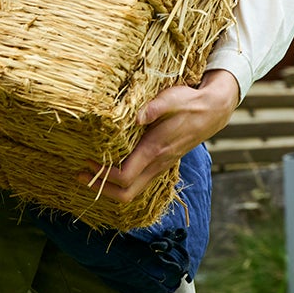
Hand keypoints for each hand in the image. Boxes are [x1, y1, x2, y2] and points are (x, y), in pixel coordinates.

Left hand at [80, 69, 239, 203]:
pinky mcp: (161, 164)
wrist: (211, 112)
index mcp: (155, 149)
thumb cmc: (189, 103)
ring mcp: (160, 166)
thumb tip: (137, 115)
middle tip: (81, 175)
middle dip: (101, 189)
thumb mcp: (172, 98)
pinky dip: (121, 181)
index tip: (88, 161)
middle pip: (127, 194)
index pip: (125, 176)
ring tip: (89, 171)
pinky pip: (138, 182)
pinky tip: (109, 166)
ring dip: (109, 186)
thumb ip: (155, 107)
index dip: (103, 174)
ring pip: (132, 191)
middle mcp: (157, 164)